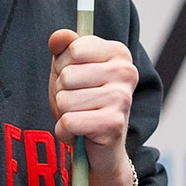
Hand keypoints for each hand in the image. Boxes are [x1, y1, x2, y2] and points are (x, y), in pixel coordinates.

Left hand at [48, 27, 138, 176]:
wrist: (101, 149)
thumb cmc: (84, 103)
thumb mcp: (69, 69)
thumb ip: (64, 47)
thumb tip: (58, 37)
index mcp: (119, 53)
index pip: (72, 49)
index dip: (63, 66)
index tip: (77, 80)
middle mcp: (126, 72)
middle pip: (66, 75)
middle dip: (61, 92)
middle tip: (78, 104)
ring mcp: (122, 98)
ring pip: (65, 99)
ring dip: (63, 113)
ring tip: (80, 118)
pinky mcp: (114, 124)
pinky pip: (68, 122)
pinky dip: (64, 132)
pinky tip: (79, 134)